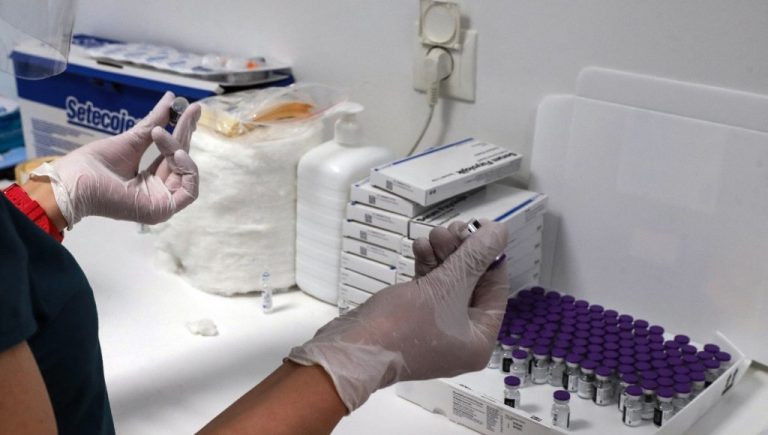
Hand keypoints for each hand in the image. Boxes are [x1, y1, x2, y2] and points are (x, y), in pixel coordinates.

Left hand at [30, 92, 201, 226]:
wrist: (75, 181)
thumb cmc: (94, 163)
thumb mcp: (131, 140)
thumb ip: (154, 122)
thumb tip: (172, 98)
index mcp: (149, 179)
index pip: (173, 154)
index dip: (182, 131)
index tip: (190, 108)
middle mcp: (158, 191)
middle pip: (182, 161)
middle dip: (186, 133)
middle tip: (192, 109)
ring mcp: (161, 202)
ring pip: (186, 172)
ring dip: (177, 148)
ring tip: (158, 134)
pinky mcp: (162, 210)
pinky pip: (190, 192)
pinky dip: (188, 170)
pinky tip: (177, 153)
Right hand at [288, 220, 508, 411]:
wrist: (352, 350)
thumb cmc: (403, 325)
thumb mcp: (446, 288)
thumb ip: (475, 258)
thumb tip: (498, 233)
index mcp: (478, 340)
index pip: (495, 289)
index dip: (490, 255)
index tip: (480, 227)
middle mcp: (461, 338)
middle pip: (471, 284)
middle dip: (461, 253)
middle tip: (450, 229)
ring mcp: (436, 329)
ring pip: (449, 284)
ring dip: (442, 256)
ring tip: (432, 235)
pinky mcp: (413, 320)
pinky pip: (429, 289)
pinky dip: (426, 267)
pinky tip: (419, 247)